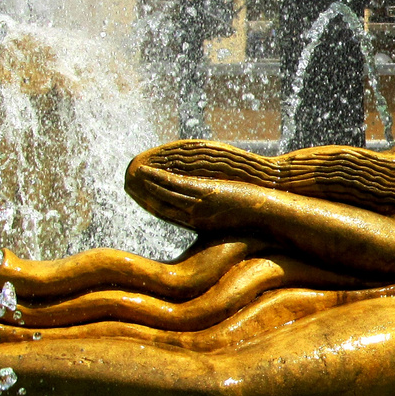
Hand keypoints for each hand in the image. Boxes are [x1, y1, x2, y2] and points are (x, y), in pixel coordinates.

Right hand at [126, 164, 254, 230]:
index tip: (137, 196)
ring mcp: (198, 205)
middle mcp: (193, 216)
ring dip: (146, 184)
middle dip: (142, 195)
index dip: (150, 203)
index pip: (167, 214)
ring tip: (132, 175)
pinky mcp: (203, 193)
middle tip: (127, 184)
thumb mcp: (227, 215)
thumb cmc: (251, 215)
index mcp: (198, 223)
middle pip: (160, 205)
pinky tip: (147, 172)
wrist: (267, 213)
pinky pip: (175, 185)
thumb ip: (213, 210)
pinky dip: (158, 179)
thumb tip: (208, 201)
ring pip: (164, 194)